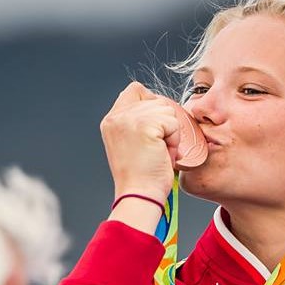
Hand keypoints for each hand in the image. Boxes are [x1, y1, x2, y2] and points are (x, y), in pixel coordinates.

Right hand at [100, 82, 180, 200]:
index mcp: (111, 120)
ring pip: (167, 110)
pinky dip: (174, 139)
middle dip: (163, 123)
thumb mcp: (131, 142)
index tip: (153, 131)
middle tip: (155, 148)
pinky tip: (163, 154)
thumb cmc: (141, 175)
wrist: (140, 194)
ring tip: (159, 152)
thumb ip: (137, 121)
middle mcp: (117, 116)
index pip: (135, 90)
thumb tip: (160, 105)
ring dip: (170, 132)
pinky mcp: (145, 126)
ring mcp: (129, 119)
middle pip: (156, 100)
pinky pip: (173, 123)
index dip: (151, 106)